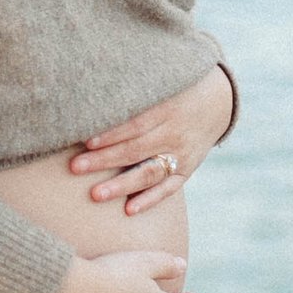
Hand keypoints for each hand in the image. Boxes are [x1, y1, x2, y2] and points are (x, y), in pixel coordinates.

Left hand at [70, 63, 236, 222]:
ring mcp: (182, 154)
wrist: (217, 102)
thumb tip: (95, 86)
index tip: (85, 141)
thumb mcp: (161, 82)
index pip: (135, 124)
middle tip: (75, 167)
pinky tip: (128, 210)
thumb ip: (133, 87)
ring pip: (150, 173)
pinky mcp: (187, 169)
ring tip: (96, 195)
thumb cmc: (175, 89)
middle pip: (136, 150)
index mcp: (167, 108)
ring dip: (122, 185)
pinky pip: (168, 188)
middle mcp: (175, 133)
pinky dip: (149, 199)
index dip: (111, 134)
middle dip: (104, 160)